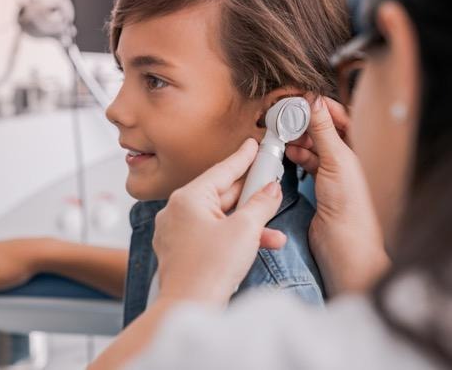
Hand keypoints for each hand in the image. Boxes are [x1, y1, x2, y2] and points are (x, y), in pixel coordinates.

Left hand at [152, 139, 283, 305]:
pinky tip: (261, 243)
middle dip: (250, 194)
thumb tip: (271, 189)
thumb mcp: (246, 229)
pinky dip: (234, 236)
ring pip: (220, 217)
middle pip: (221, 193)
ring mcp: (178, 232)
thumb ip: (261, 203)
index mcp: (187, 198)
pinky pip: (213, 234)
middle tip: (270, 181)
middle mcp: (178, 211)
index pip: (222, 170)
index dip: (243, 157)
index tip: (253, 144)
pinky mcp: (183, 250)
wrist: (190, 307)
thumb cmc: (211, 268)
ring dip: (248, 222)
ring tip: (274, 227)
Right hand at [286, 97, 389, 294]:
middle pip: (325, 128)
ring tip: (284, 134)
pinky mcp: (320, 184)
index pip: (339, 114)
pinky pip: (307, 161)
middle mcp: (349, 156)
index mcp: (360, 146)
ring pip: (314, 144)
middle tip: (286, 116)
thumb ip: (324, 130)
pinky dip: (297, 155)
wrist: (344, 244)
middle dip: (305, 120)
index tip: (299, 99)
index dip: (319, 105)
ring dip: (299, 137)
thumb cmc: (350, 206)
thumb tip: (314, 101)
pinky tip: (288, 152)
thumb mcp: (336, 160)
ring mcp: (334, 170)